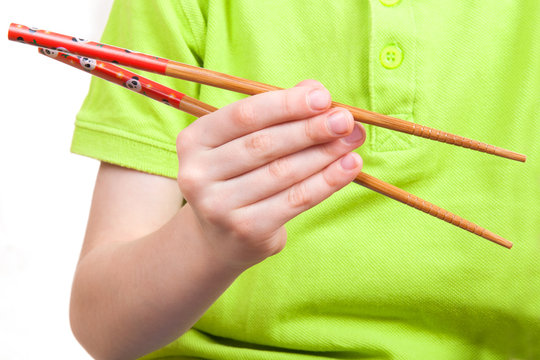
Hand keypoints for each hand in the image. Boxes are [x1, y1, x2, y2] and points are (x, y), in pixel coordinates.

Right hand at [176, 80, 365, 268]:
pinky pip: (296, 200)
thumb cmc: (237, 179)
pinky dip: (327, 181)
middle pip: (264, 144)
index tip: (323, 98)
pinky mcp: (246, 229)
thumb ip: (276, 113)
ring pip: (283, 172)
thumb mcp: (243, 143)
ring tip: (353, 139)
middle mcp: (197, 173)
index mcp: (194, 141)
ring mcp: (219, 205)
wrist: (219, 239)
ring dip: (325, 153)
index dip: (285, 104)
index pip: (244, 116)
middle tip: (346, 119)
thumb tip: (315, 90)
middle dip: (311, 129)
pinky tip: (349, 166)